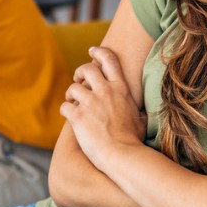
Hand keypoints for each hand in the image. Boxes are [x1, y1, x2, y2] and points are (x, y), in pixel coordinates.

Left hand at [60, 46, 144, 172]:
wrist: (123, 155)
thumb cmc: (134, 141)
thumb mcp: (141, 118)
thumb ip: (137, 109)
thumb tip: (141, 110)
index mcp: (121, 89)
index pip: (109, 59)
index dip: (99, 52)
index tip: (92, 51)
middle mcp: (105, 91)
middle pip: (87, 69)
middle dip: (80, 72)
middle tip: (78, 80)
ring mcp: (90, 103)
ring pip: (73, 87)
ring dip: (71, 94)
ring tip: (72, 102)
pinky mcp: (78, 116)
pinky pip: (65, 106)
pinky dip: (65, 109)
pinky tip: (69, 116)